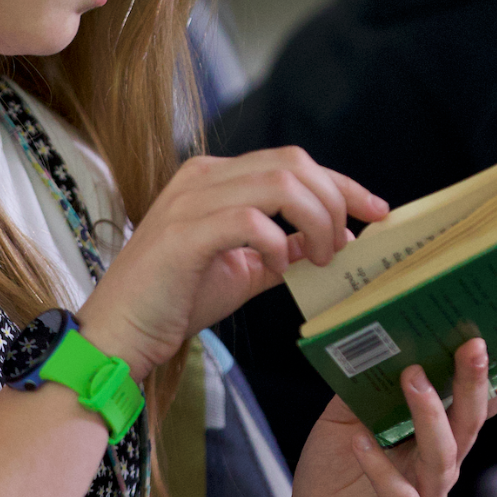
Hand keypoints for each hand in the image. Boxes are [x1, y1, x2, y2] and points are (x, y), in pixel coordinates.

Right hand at [79, 148, 387, 379]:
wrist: (118, 333)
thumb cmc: (175, 300)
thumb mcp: (242, 271)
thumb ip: (283, 251)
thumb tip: (331, 243)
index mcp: (217, 177)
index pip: (293, 163)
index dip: (343, 184)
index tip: (378, 211)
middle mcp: (203, 177)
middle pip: (294, 163)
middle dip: (335, 201)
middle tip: (344, 246)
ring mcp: (191, 201)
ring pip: (279, 183)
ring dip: (315, 220)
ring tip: (320, 257)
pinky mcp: (184, 233)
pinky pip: (250, 221)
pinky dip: (278, 244)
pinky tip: (278, 268)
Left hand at [250, 337, 496, 496]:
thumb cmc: (332, 477)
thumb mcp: (343, 421)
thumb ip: (364, 389)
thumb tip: (377, 341)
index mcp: (435, 440)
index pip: (479, 405)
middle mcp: (440, 472)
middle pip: (468, 424)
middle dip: (474, 384)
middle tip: (472, 345)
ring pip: (442, 458)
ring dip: (430, 416)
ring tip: (412, 378)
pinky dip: (383, 473)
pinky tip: (361, 444)